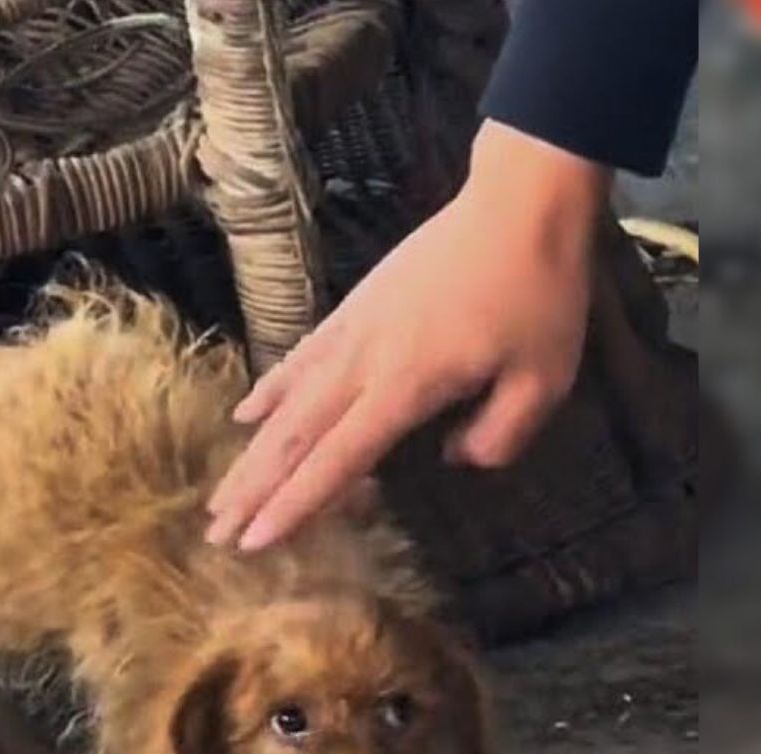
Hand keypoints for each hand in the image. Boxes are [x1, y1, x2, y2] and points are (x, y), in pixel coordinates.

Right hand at [205, 119, 609, 551]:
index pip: (337, 458)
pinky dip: (269, 391)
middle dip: (252, 490)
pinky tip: (246, 417)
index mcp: (407, 385)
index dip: (296, 504)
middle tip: (216, 535)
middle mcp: (364, 362)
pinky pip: (300, 359)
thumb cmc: (538, 293)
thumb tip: (455, 459)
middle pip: (293, 437)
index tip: (257, 542)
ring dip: (250, 453)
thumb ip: (501, 434)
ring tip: (219, 496)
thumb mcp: (544, 379)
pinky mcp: (353, 309)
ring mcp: (351, 331)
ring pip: (286, 403)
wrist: (517, 205)